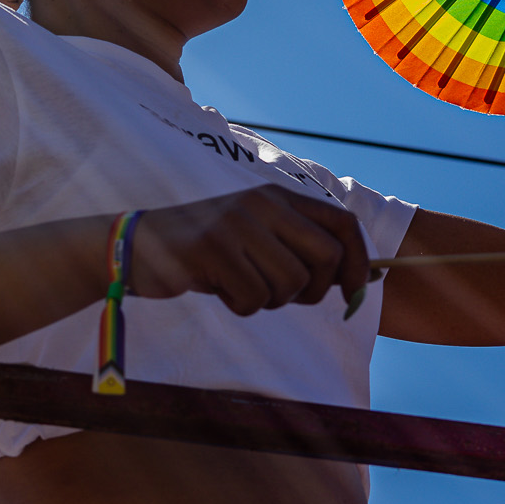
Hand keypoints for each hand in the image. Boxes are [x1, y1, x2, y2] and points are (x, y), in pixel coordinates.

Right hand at [129, 186, 370, 316]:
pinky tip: (219, 289)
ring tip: (241, 286)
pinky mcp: (213, 249)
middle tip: (285, 296)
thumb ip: (303, 249)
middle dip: (315, 291)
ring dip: (270, 300)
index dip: (359, 263)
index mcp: (278, 197)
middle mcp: (263, 204)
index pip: (344, 224)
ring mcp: (238, 224)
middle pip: (326, 257)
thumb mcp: (258, 238)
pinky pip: (253, 297)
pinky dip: (241, 306)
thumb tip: (365, 279)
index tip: (355, 294)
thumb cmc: (208, 253)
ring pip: (290, 283)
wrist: (138, 246)